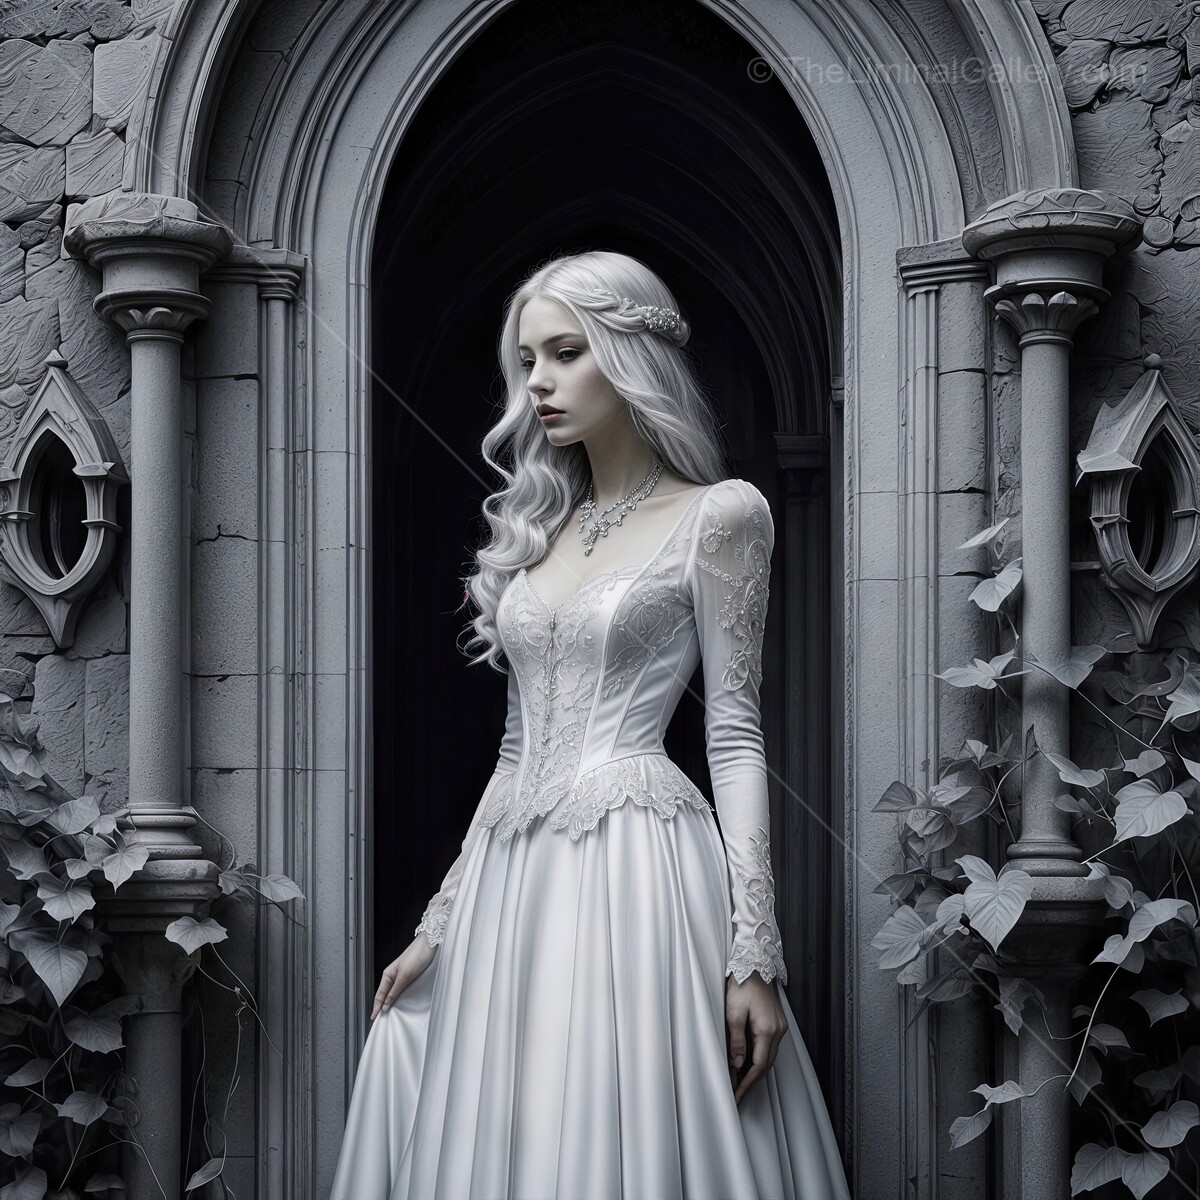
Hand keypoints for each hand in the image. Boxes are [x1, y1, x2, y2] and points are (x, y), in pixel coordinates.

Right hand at [371, 934, 435, 1019]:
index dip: (376, 1007)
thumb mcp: (405, 975)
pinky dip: (397, 997)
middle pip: (384, 994)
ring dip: (389, 1002)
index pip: (379, 995)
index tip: (373, 1018)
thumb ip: (395, 990)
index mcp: (388, 974)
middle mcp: (392, 975)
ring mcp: (400, 975)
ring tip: (387, 1014)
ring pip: (392, 992)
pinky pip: (400, 989)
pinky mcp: (409, 975)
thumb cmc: (416, 956)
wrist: (429, 944)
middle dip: (380, 1006)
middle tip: (378, 1019)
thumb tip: (385, 1005)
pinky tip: (398, 1002)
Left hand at [725, 971, 787, 1105]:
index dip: (748, 1082)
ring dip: (756, 1070)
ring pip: (769, 1056)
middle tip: (737, 1095)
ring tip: (740, 1082)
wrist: (756, 964)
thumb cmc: (742, 984)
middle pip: (766, 1064)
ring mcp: (780, 1026)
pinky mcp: (777, 1022)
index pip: (759, 1065)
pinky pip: (769, 1046)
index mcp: (767, 1029)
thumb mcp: (733, 1011)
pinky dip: (759, 1057)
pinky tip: (748, 1061)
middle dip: (752, 1081)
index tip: (737, 1095)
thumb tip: (737, 1064)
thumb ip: (736, 1039)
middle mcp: (778, 1030)